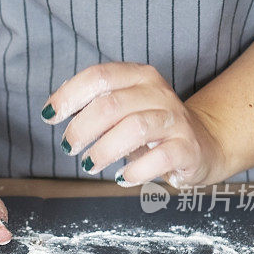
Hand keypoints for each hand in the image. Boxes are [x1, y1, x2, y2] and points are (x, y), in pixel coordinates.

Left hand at [42, 62, 225, 187]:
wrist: (203, 144)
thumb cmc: (150, 128)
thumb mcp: (124, 108)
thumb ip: (94, 105)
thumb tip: (54, 110)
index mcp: (139, 77)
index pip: (98, 76)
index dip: (68, 95)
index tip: (49, 116)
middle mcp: (158, 94)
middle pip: (111, 105)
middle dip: (81, 129)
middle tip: (68, 147)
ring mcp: (175, 121)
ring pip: (134, 129)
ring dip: (103, 150)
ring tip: (89, 164)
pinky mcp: (187, 149)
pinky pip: (159, 158)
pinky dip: (134, 171)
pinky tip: (121, 178)